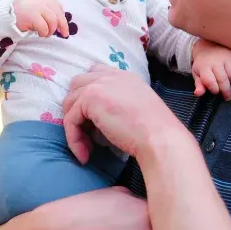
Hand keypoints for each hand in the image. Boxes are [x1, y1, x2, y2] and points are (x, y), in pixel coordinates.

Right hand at [13, 0, 68, 37]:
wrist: (5, 15)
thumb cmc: (21, 14)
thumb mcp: (35, 8)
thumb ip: (46, 11)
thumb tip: (60, 24)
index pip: (58, 6)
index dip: (62, 17)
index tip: (62, 26)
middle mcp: (41, 0)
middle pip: (58, 14)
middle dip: (63, 26)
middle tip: (63, 35)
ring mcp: (37, 7)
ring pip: (53, 21)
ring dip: (51, 31)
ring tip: (45, 34)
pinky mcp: (32, 16)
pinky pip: (44, 27)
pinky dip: (43, 33)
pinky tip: (38, 34)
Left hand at [62, 64, 188, 162]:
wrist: (160, 138)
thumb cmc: (154, 132)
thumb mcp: (135, 109)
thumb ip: (117, 104)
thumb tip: (97, 119)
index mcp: (124, 76)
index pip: (96, 74)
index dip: (88, 96)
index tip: (92, 122)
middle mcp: (110, 76)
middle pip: (77, 85)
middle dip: (77, 109)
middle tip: (88, 135)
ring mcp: (99, 84)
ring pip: (70, 103)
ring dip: (74, 127)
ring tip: (86, 149)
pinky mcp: (90, 98)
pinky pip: (70, 120)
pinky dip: (73, 139)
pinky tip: (85, 155)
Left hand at [191, 39, 230, 99]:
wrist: (209, 46)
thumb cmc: (203, 63)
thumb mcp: (197, 73)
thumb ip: (199, 84)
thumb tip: (198, 94)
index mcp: (204, 67)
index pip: (209, 81)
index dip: (214, 89)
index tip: (216, 92)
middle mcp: (216, 62)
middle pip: (223, 79)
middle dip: (225, 90)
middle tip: (227, 97)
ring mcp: (227, 58)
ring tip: (229, 83)